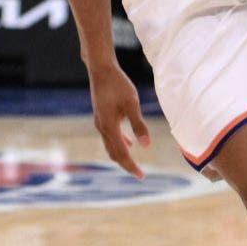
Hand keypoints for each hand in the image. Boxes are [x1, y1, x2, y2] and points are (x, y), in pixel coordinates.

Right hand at [88, 61, 151, 178]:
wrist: (101, 70)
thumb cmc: (118, 84)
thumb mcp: (132, 103)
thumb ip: (138, 125)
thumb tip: (146, 145)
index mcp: (109, 126)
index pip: (121, 153)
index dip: (131, 165)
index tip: (141, 176)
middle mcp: (102, 127)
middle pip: (114, 153)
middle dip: (126, 164)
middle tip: (139, 174)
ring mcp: (99, 122)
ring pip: (110, 145)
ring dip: (122, 155)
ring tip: (134, 163)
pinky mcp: (101, 117)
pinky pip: (110, 136)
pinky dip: (119, 143)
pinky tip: (128, 143)